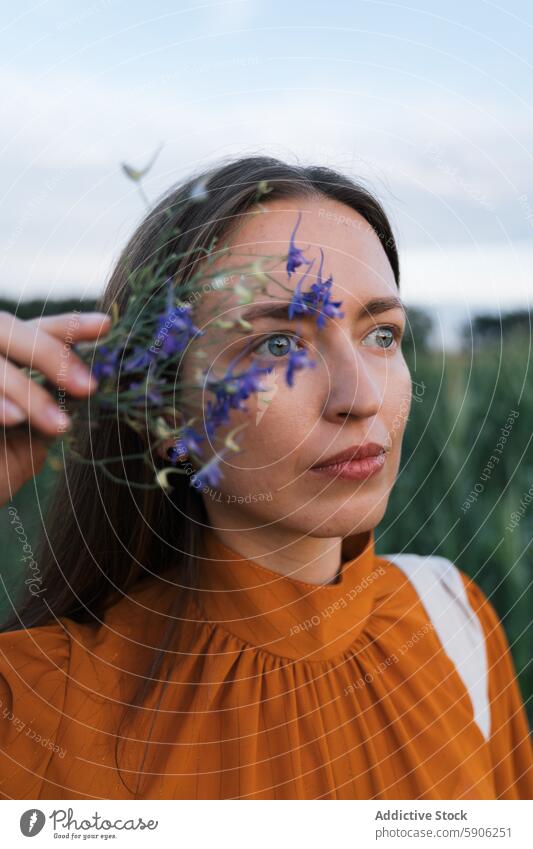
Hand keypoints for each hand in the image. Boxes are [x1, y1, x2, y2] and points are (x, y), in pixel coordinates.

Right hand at [0, 310, 110, 506]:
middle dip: (51, 355)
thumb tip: (85, 392)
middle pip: (6, 329)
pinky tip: (14, 418)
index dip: (67, 327)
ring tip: (58, 424)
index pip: (32, 331)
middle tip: (88, 386)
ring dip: (27, 392)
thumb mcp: (26, 445)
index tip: (105, 326)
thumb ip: (48, 416)